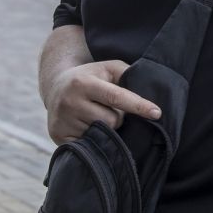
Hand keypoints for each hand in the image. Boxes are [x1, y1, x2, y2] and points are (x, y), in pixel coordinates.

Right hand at [41, 60, 161, 143]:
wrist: (55, 87)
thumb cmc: (90, 77)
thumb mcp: (107, 68)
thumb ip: (127, 74)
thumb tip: (148, 90)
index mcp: (83, 82)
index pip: (116, 96)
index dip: (138, 105)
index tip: (157, 113)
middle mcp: (70, 101)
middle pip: (112, 120)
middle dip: (118, 117)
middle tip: (107, 108)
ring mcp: (63, 120)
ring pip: (102, 134)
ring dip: (107, 128)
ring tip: (95, 115)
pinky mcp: (59, 136)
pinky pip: (89, 144)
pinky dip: (94, 138)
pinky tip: (87, 126)